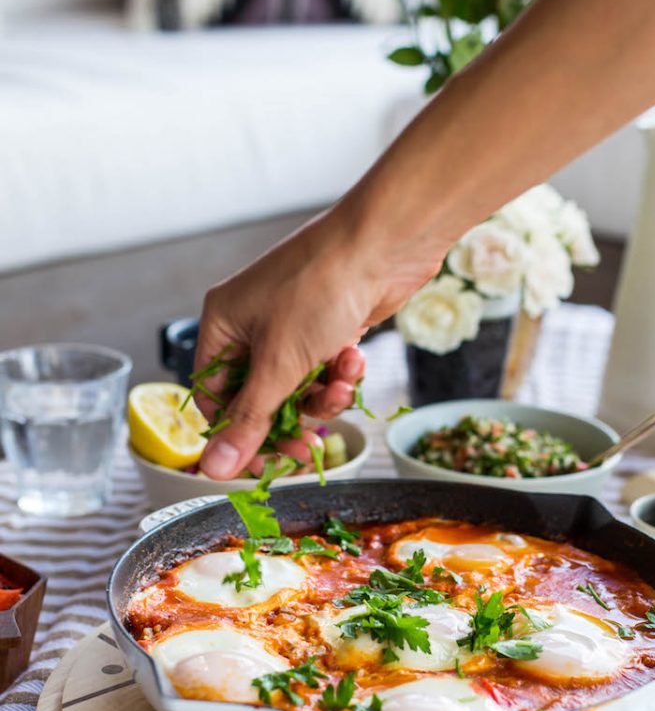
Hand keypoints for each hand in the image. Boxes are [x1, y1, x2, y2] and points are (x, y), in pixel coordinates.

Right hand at [194, 201, 441, 479]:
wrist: (385, 243)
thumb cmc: (322, 288)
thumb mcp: (280, 364)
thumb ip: (249, 420)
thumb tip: (215, 467)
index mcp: (222, 324)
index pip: (213, 396)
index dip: (236, 435)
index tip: (264, 464)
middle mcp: (251, 323)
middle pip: (258, 398)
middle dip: (288, 420)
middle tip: (309, 446)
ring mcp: (291, 324)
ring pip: (297, 387)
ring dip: (323, 395)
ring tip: (343, 383)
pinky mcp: (326, 326)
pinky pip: (325, 369)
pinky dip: (341, 372)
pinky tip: (356, 358)